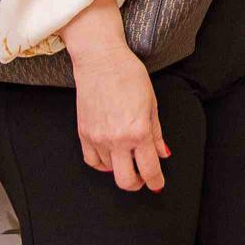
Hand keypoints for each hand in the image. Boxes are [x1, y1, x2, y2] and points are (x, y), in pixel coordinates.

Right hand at [62, 0, 168, 191]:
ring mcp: (97, 138)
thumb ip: (156, 133)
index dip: (156, 181)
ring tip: (128, 157)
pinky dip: (102, 164)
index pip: (149, 169)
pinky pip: (92, 161)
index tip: (158, 184)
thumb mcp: (152, 103)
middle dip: (138, 183)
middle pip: (126, 180)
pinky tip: (111, 157)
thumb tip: (162, 154)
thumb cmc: (128, 75)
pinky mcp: (83, 133)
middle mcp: (116, 139)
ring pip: (109, 171)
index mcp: (138, 131)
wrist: (100, 60)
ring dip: (121, 169)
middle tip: (144, 177)